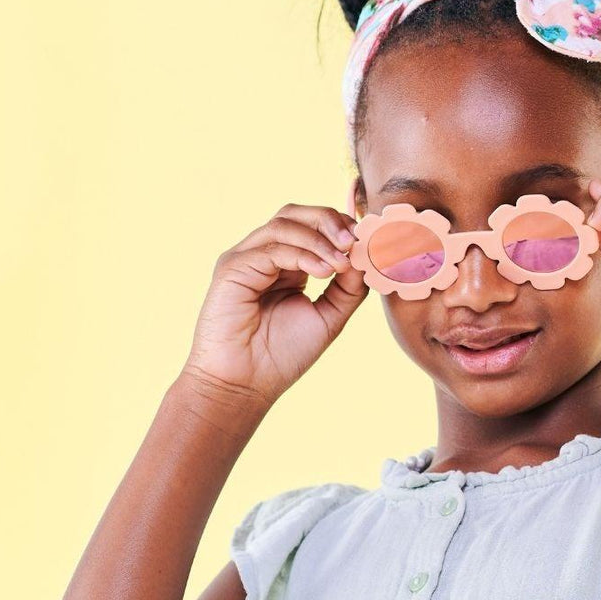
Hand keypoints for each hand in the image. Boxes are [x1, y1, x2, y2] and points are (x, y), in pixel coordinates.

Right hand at [182, 203, 368, 408]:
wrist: (244, 385)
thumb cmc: (282, 356)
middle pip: (295, 214)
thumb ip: (349, 287)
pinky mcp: (232, 268)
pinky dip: (303, 255)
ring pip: (284, 224)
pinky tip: (324, 271)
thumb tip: (368, 256)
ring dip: (320, 238)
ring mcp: (245, 259)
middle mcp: (263, 256)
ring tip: (342, 262)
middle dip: (329, 220)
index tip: (368, 242)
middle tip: (355, 240)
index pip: (312, 226)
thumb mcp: (329, 316)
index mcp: (286, 265)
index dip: (341, 227)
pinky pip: (272, 248)